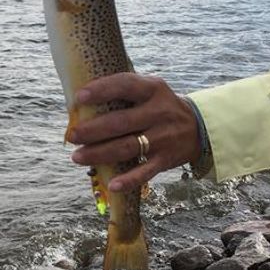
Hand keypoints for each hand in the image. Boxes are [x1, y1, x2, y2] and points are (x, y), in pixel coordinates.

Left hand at [69, 73, 201, 191]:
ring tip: (77, 157)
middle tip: (71, 135)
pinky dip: (129, 180)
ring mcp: (163, 137)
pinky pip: (145, 172)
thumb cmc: (160, 106)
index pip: (125, 85)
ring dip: (100, 154)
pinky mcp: (165, 159)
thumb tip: (80, 102)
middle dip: (93, 130)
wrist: (198, 127)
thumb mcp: (150, 90)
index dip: (102, 90)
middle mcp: (159, 112)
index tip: (79, 97)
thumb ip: (124, 91)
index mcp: (153, 89)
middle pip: (121, 122)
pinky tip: (111, 185)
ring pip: (127, 148)